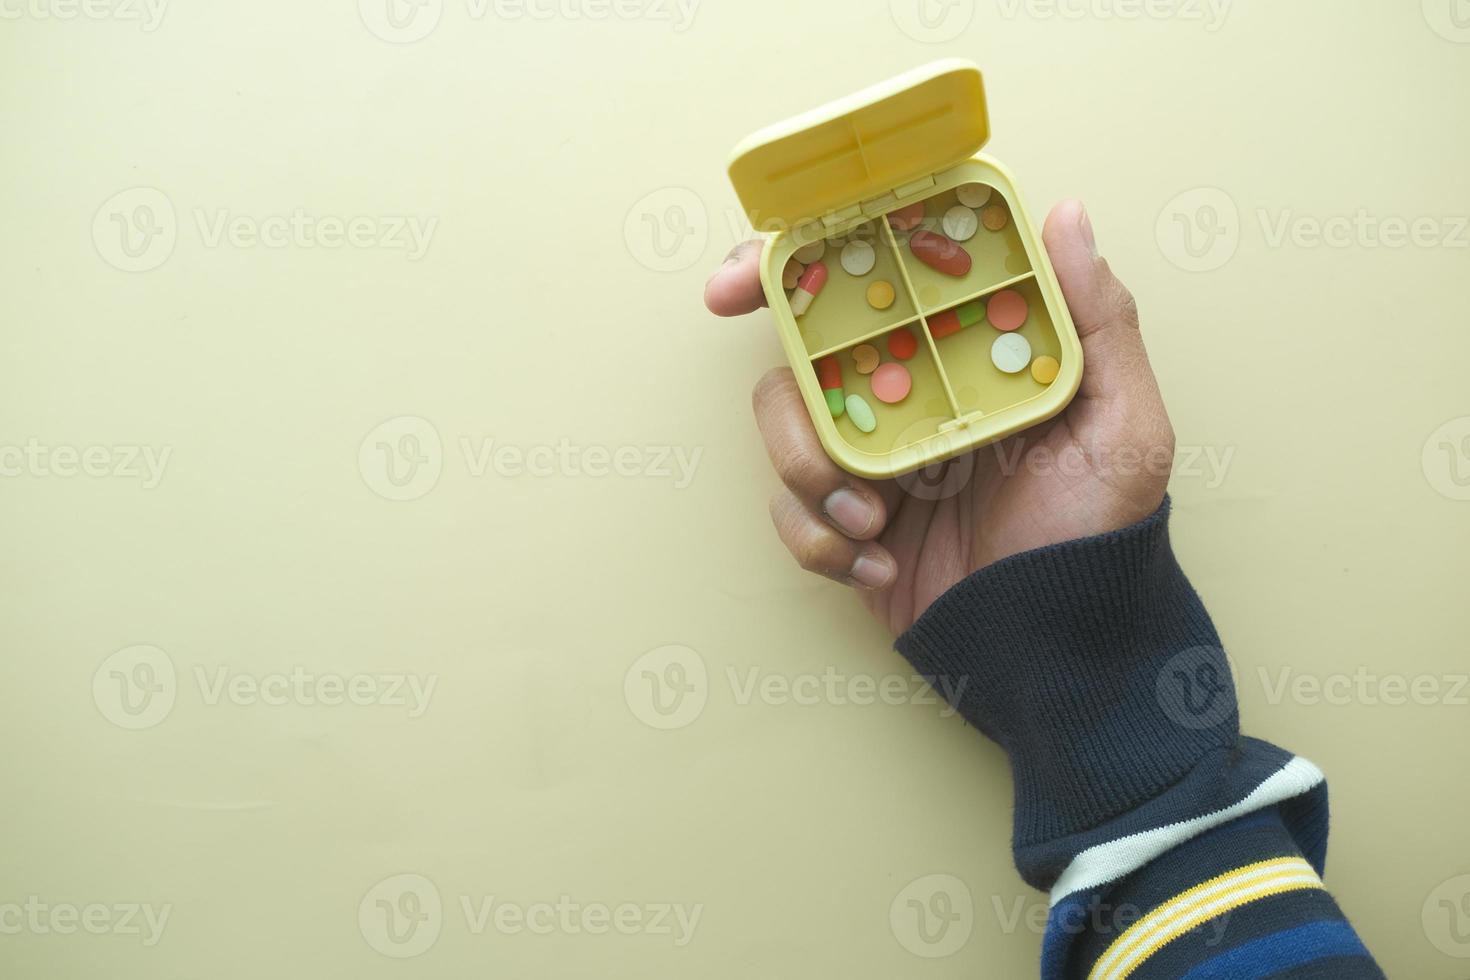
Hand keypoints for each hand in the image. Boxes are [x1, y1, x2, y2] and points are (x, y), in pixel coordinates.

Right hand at [705, 201, 1175, 635]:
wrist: (1061, 651)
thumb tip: (1064, 217)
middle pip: (814, 335)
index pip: (893, 282)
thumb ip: (1101, 324)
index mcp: (967, 362)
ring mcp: (872, 463)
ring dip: (803, 465)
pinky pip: (792, 514)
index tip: (782, 236)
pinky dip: (818, 540)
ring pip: (785, 425)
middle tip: (722, 304)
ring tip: (867, 518)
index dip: (831, 247)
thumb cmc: (1100, 539)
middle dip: (761, 317)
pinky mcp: (847, 527)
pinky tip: (878, 563)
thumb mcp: (1125, 427)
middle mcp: (911, 400)